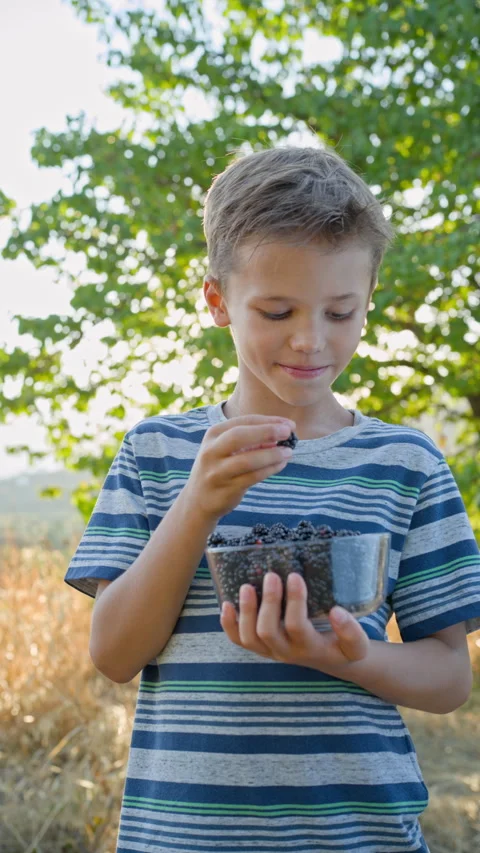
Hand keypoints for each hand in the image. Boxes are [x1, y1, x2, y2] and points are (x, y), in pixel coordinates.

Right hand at [185, 415, 295, 521]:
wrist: (198, 500)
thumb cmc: (219, 467)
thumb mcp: (226, 448)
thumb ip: (250, 439)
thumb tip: (280, 431)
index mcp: (213, 434)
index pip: (243, 421)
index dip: (268, 421)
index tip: (289, 424)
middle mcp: (211, 451)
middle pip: (239, 436)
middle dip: (267, 432)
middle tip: (288, 432)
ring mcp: (217, 471)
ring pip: (247, 460)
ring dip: (271, 454)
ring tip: (288, 452)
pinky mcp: (226, 489)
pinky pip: (252, 477)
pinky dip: (269, 469)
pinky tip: (280, 464)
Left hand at [220, 571, 369, 671]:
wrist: (330, 660)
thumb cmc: (342, 646)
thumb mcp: (356, 645)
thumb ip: (351, 632)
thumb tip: (337, 612)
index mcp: (309, 648)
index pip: (297, 627)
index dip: (294, 602)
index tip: (295, 576)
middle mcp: (285, 651)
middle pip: (268, 632)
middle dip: (267, 603)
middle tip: (271, 575)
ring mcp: (269, 650)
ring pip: (249, 638)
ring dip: (245, 611)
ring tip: (246, 586)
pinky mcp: (259, 646)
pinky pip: (238, 640)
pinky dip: (228, 624)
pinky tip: (226, 604)